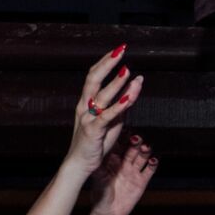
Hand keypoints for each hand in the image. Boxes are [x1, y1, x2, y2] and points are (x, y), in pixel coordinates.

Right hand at [67, 48, 143, 175]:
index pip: (94, 76)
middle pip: (93, 79)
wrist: (81, 164)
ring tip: (128, 70)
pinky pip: (107, 116)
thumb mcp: (112, 121)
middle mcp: (84, 106)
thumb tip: (133, 88)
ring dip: (116, 82)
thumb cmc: (96, 142)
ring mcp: (88, 118)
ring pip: (102, 96)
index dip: (105, 62)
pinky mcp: (93, 131)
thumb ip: (121, 105)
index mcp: (87, 102)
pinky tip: (128, 96)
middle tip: (121, 50)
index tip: (118, 50)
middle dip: (108, 63)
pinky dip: (119, 106)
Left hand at [92, 136, 157, 214]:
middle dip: (135, 142)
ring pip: (142, 157)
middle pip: (132, 149)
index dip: (122, 138)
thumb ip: (99, 166)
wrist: (108, 212)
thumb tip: (97, 153)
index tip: (124, 130)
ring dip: (144, 151)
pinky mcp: (142, 181)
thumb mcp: (97, 178)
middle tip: (136, 138)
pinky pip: (150, 170)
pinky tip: (153, 160)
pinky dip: (153, 164)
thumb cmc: (100, 194)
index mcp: (113, 161)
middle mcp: (124, 164)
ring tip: (145, 148)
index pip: (119, 145)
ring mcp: (134, 171)